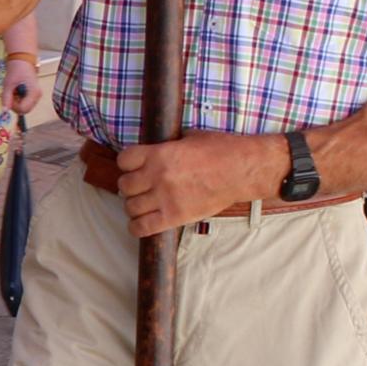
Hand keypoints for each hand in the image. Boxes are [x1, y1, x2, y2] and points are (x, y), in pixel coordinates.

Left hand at [2, 56, 43, 117]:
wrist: (22, 60)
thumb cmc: (16, 70)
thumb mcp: (8, 84)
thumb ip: (6, 98)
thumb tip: (4, 111)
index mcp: (34, 93)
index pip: (24, 109)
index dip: (14, 106)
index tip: (9, 97)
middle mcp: (37, 96)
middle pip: (25, 110)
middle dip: (15, 105)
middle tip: (10, 94)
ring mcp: (36, 96)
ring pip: (24, 107)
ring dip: (16, 102)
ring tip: (13, 91)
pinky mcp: (33, 95)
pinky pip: (25, 102)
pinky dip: (18, 99)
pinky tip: (16, 91)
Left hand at [111, 133, 280, 238]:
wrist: (242, 171)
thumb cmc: (222, 150)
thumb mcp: (190, 137)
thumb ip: (169, 145)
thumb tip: (160, 146)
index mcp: (160, 154)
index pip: (124, 160)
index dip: (127, 163)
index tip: (134, 166)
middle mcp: (158, 176)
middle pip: (124, 185)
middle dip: (131, 186)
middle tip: (141, 187)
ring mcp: (165, 198)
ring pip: (130, 207)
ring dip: (134, 206)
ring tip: (144, 204)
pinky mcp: (175, 217)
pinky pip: (142, 227)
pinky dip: (137, 227)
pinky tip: (143, 222)